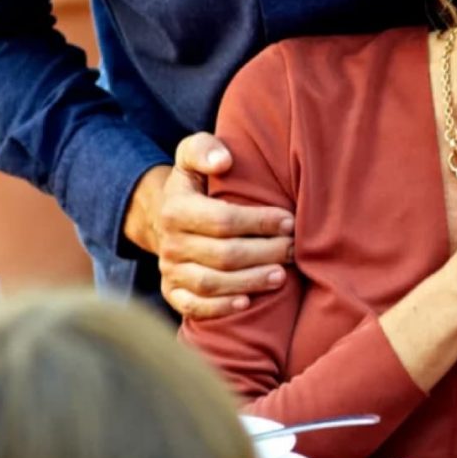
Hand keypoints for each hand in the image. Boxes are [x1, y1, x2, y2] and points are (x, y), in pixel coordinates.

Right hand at [129, 132, 295, 320]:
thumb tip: (223, 161)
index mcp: (175, 209)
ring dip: (249, 281)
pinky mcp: (172, 293)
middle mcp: (170, 244)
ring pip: (210, 284)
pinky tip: (247, 303)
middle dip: (264, 252)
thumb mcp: (192, 155)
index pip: (222, 220)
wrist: (163, 216)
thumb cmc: (194, 184)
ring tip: (281, 276)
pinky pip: (193, 307)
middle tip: (292, 249)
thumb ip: (205, 149)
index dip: (259, 222)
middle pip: (223, 255)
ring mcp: (170, 271)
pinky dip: (220, 308)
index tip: (289, 221)